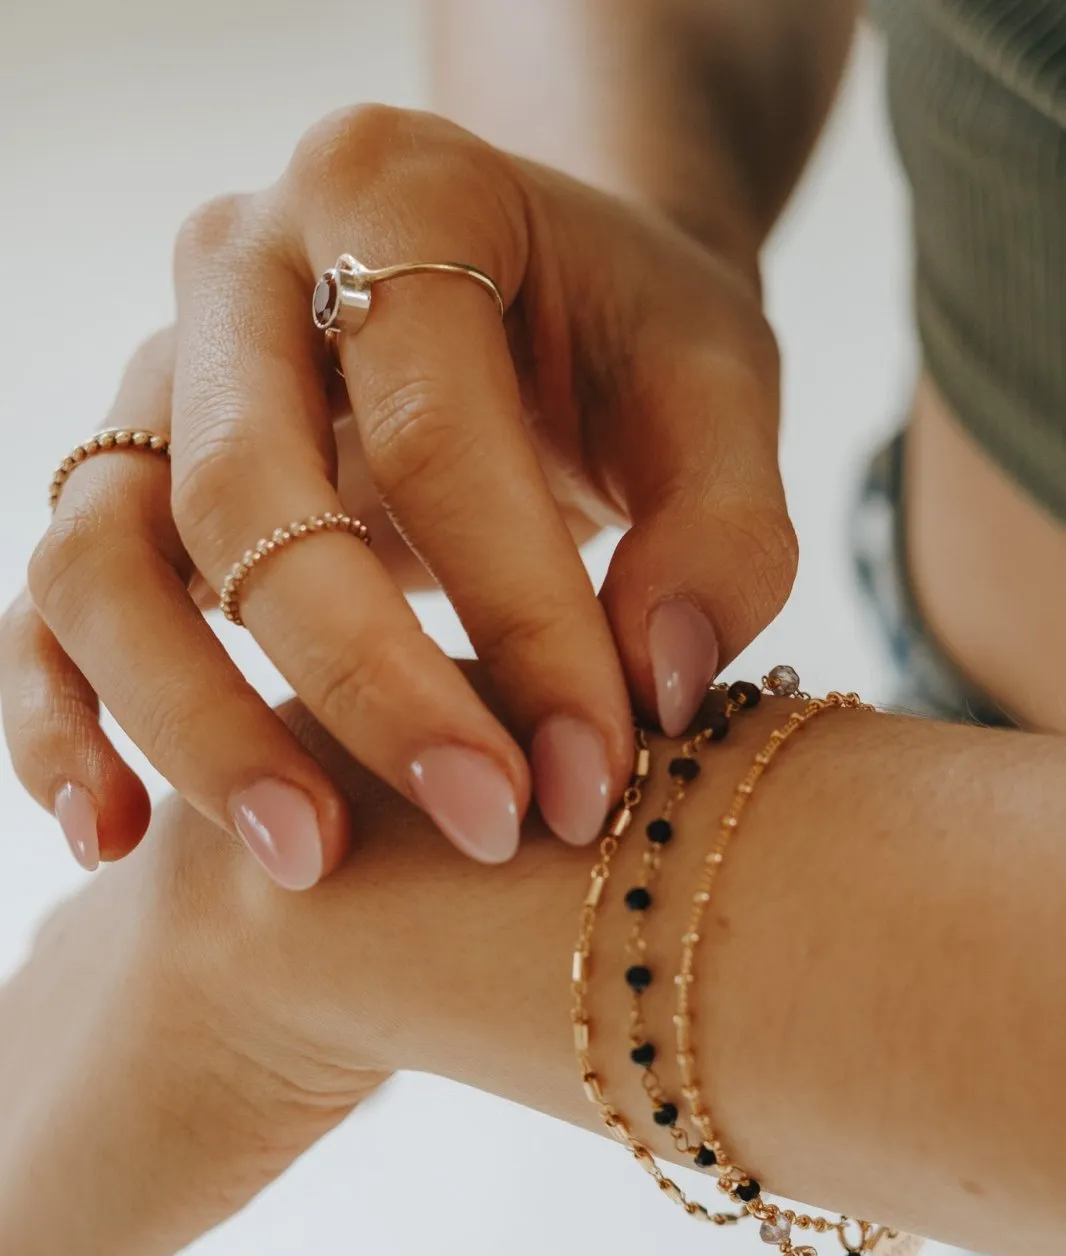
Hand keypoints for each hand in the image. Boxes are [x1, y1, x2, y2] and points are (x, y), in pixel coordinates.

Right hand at [1, 105, 791, 884]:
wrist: (534, 293)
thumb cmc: (624, 340)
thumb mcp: (718, 388)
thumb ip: (723, 526)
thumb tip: (654, 684)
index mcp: (394, 190)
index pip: (435, 432)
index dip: (519, 619)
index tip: (593, 777)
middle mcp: (239, 268)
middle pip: (243, 491)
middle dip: (364, 684)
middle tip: (483, 826)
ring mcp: (157, 379)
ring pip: (102, 556)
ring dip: (193, 724)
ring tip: (308, 859)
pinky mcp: (123, 484)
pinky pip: (48, 605)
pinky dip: (58, 721)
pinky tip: (113, 838)